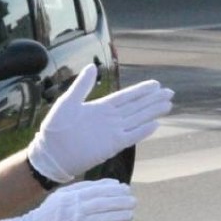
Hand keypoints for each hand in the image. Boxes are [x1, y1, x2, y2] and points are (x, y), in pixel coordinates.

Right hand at [0, 179, 135, 220]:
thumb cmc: (47, 218)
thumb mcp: (60, 198)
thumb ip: (79, 191)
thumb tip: (106, 186)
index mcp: (70, 196)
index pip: (96, 190)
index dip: (113, 188)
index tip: (125, 188)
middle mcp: (73, 209)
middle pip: (102, 203)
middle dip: (120, 201)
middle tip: (133, 201)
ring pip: (102, 219)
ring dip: (119, 216)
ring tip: (130, 214)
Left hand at [28, 64, 173, 182]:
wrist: (51, 154)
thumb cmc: (55, 129)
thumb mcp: (67, 102)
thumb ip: (82, 86)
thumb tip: (93, 67)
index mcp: (100, 107)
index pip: (125, 96)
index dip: (140, 90)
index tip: (155, 84)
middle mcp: (110, 119)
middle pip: (136, 106)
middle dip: (153, 99)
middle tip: (169, 92)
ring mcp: (112, 132)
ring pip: (137, 119)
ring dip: (152, 112)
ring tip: (168, 104)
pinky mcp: (111, 145)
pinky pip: (131, 136)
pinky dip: (143, 131)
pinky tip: (156, 124)